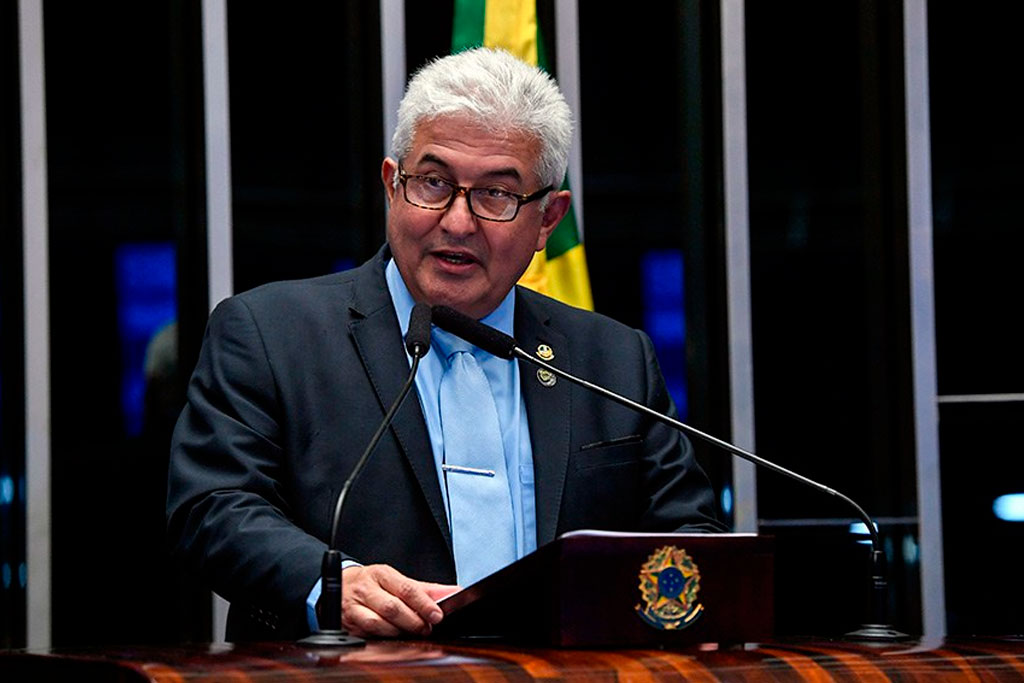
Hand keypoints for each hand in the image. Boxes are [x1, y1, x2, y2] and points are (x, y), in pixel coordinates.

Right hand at [340, 564, 458, 637]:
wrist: (340, 584)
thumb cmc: (373, 583)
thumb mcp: (398, 580)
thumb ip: (426, 589)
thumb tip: (454, 593)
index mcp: (382, 574)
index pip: (406, 588)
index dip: (423, 604)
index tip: (437, 615)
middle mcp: (366, 588)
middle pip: (392, 608)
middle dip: (412, 621)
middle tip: (426, 628)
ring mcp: (354, 606)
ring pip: (377, 623)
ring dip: (397, 631)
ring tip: (409, 632)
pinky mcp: (346, 622)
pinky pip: (366, 634)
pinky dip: (381, 637)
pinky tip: (390, 636)